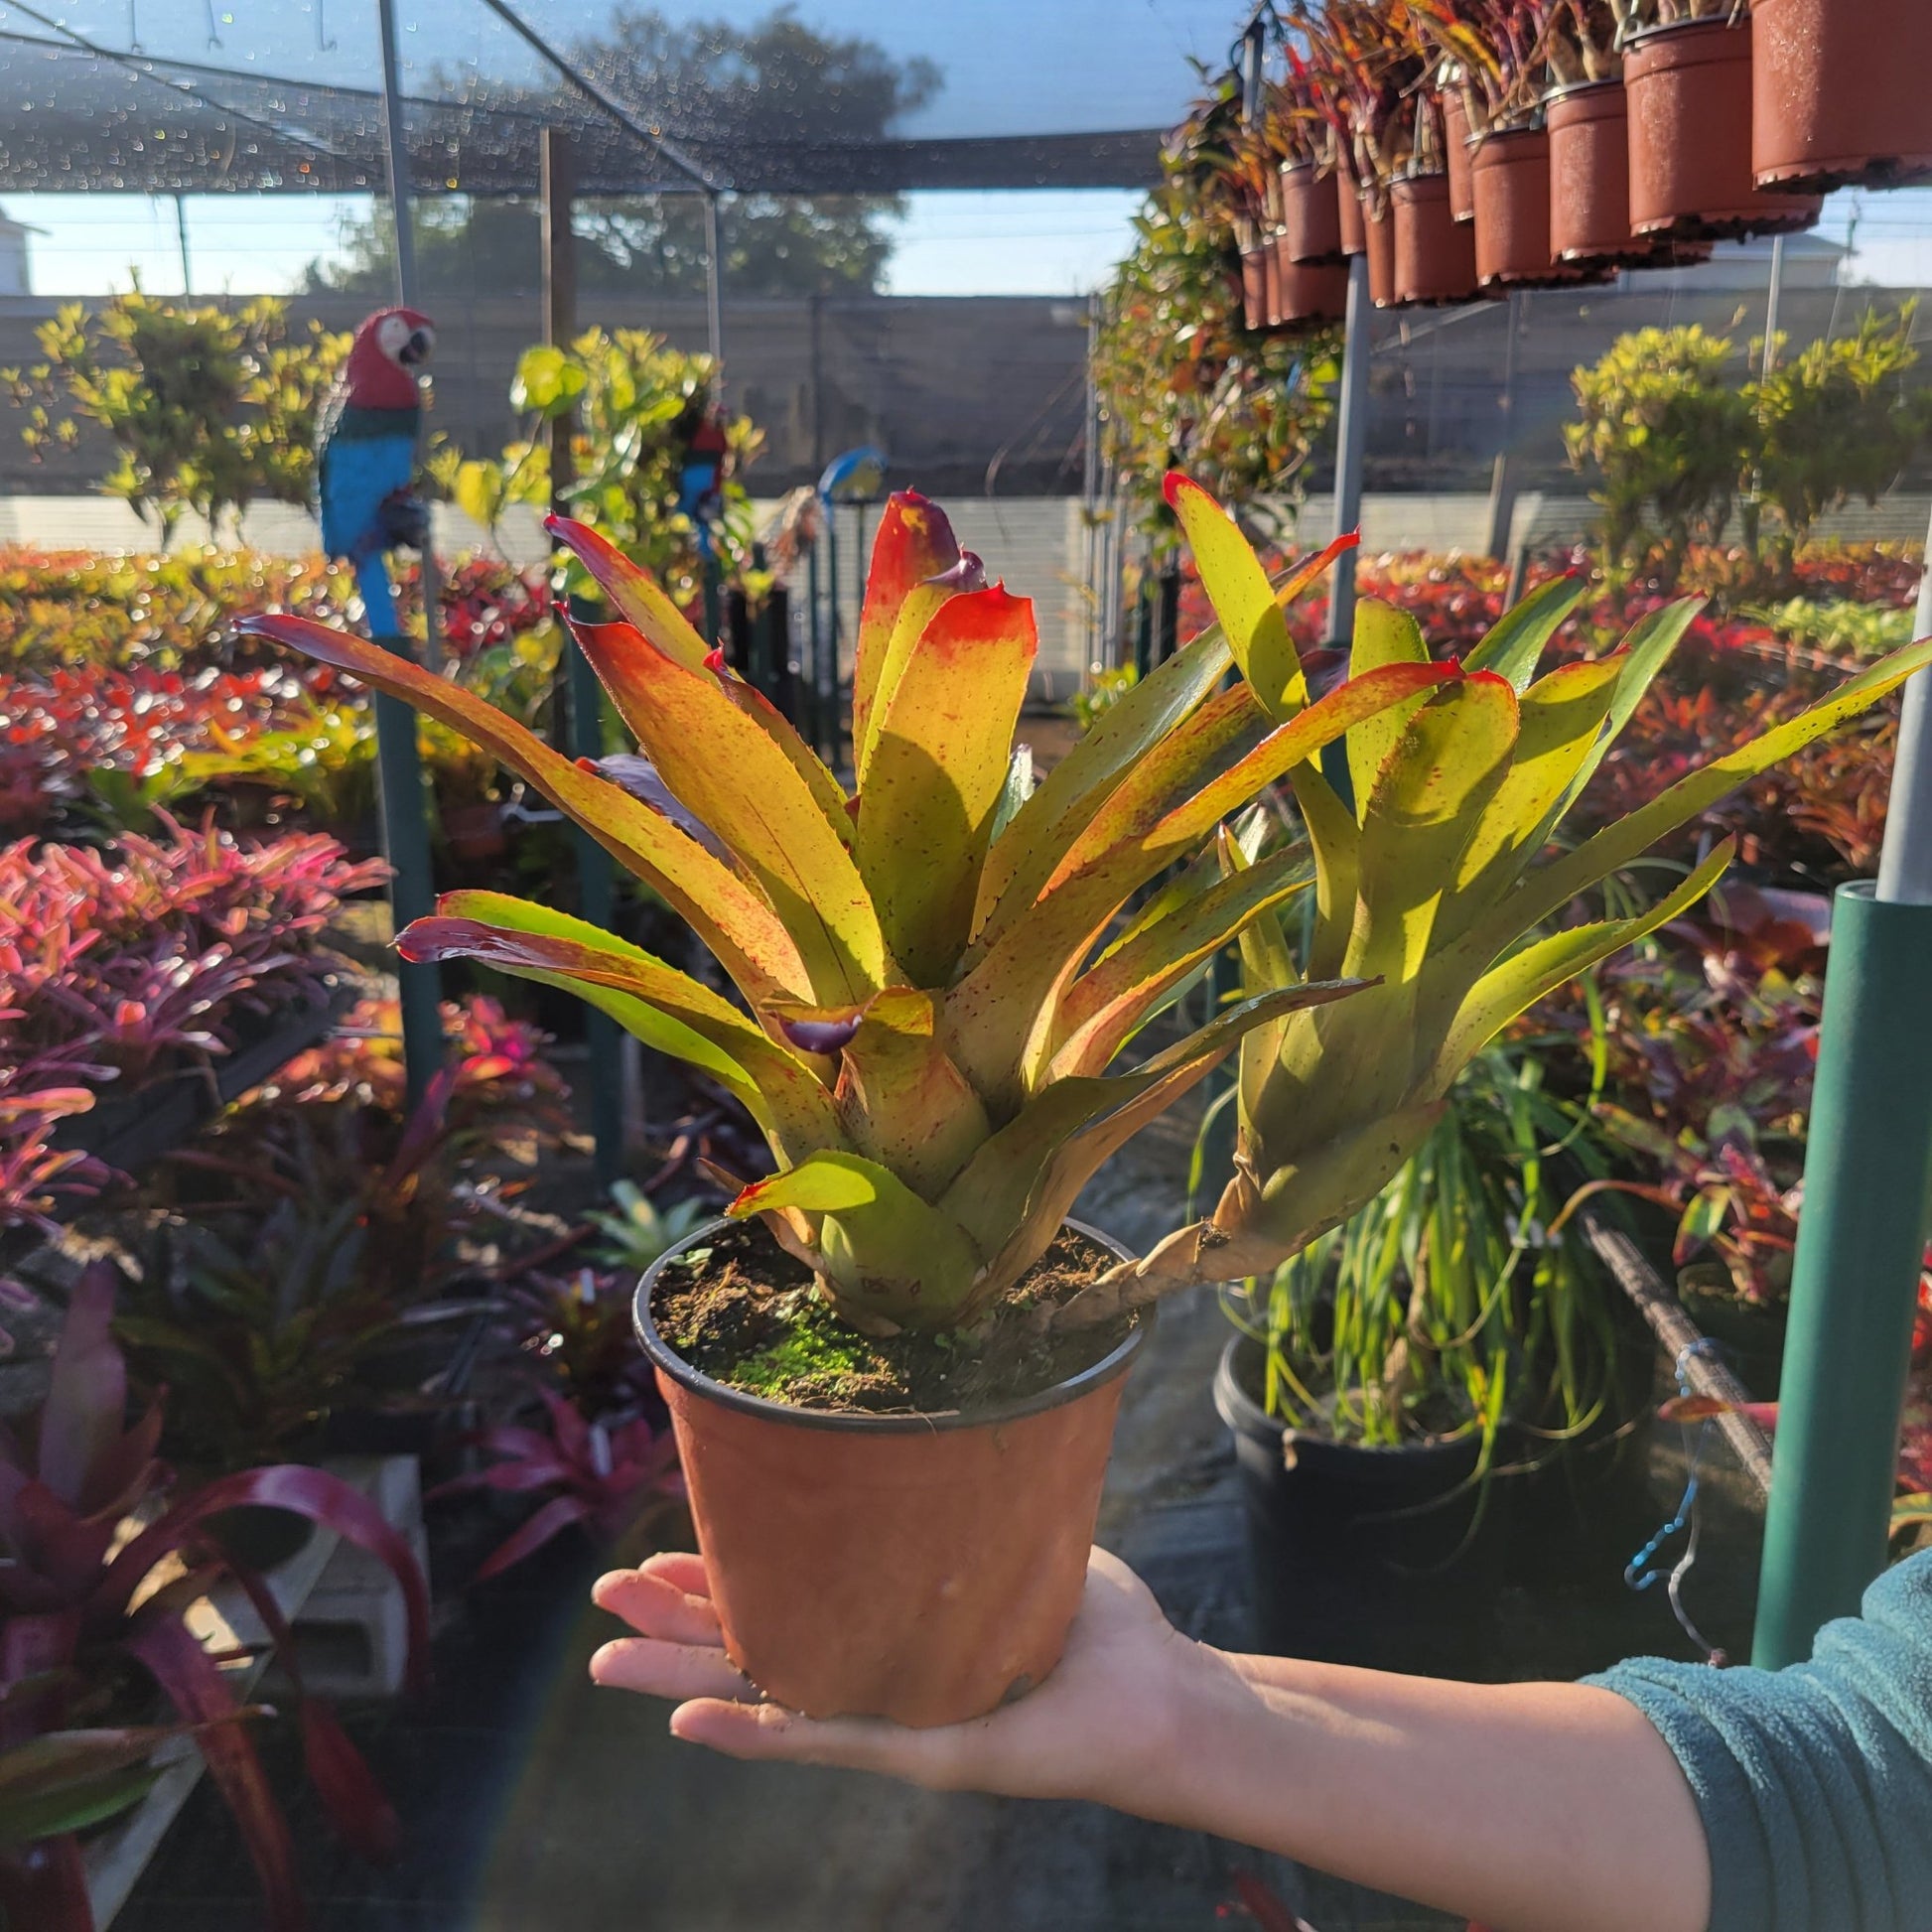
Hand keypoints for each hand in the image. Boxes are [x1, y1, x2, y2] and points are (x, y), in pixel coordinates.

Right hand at [589, 1546, 1228, 1814]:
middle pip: (752, 1650)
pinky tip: (688, 1725)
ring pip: (763, 1698)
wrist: (1155, 1692)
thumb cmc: (1092, 1621)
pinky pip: (820, 1739)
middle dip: (673, 1626)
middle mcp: (874, 1676)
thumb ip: (950, 1506)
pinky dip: (751, 1735)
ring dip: (682, 1680)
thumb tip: (907, 1432)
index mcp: (885, 1629)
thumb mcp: (1006, 1544)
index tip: (657, 1552)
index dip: (719, 1580)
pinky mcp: (917, 1752)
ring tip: (608, 1664)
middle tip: (603, 1600)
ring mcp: (888, 1719)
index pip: (784, 1603)